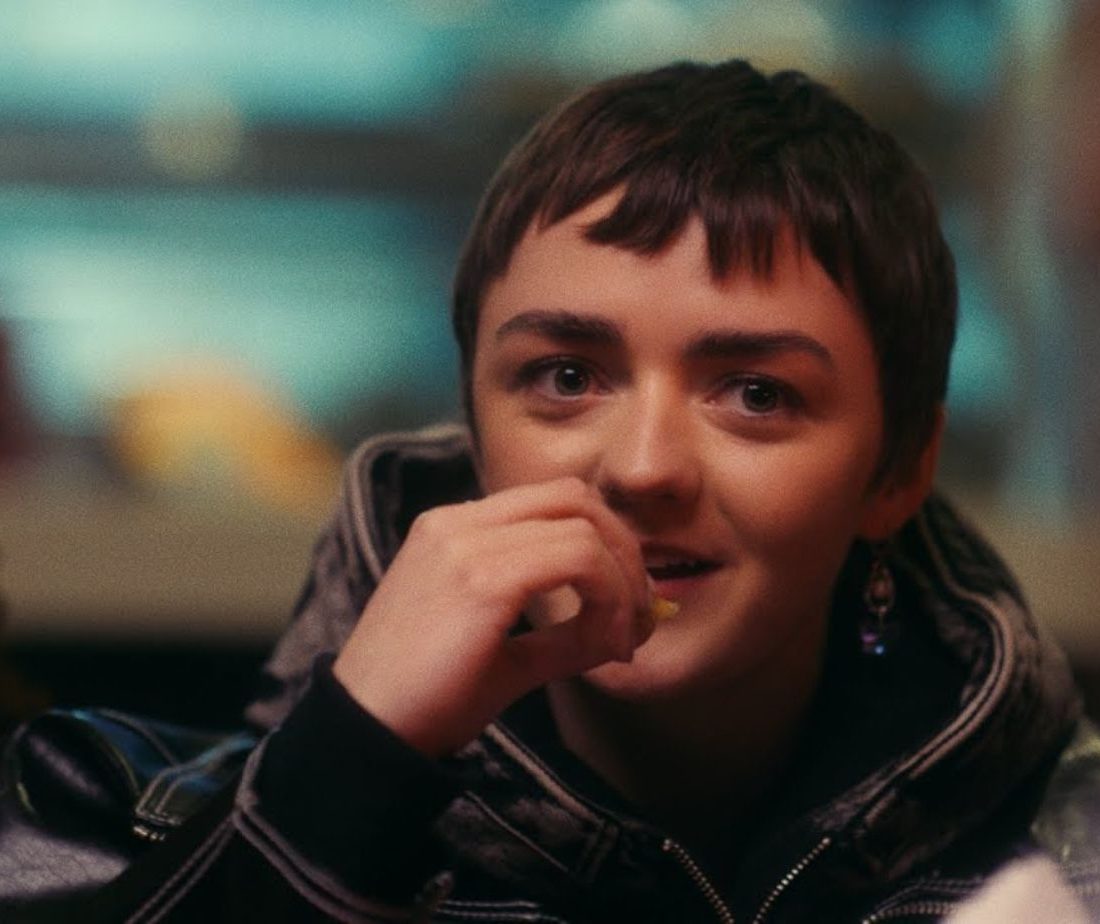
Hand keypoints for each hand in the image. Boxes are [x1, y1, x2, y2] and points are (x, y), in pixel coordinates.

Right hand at [332, 477, 651, 756]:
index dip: (607, 542)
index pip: (555, 500)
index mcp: (454, 528)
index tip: (625, 605)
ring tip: (621, 642)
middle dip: (626, 552)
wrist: (366, 735)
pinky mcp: (480, 578)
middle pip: (576, 498)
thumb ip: (565, 632)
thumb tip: (632, 627)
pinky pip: (578, 560)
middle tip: (640, 615)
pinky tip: (607, 646)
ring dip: (623, 585)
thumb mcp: (506, 656)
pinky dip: (609, 599)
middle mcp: (457, 522)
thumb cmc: (428, 700)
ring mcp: (465, 543)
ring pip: (584, 528)